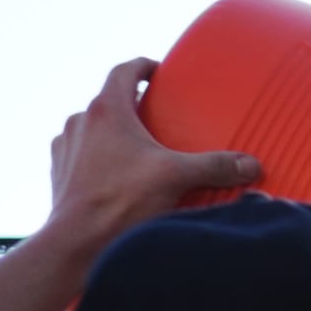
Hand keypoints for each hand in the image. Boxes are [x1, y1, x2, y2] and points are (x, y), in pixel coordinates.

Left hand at [46, 59, 259, 245]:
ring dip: (114, 135)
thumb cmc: (121, 203)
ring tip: (138, 154)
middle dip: (133, 107)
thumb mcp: (177, 179)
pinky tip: (118, 180)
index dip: (143, 67)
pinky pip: (82, 156)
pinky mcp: (60, 174)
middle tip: (157, 118)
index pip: (124, 72)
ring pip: (93, 130)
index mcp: (106, 110)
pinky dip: (100, 160)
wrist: (77, 243)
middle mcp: (81, 122)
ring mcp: (66, 148)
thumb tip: (250, 165)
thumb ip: (215, 166)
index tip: (157, 71)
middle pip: (109, 101)